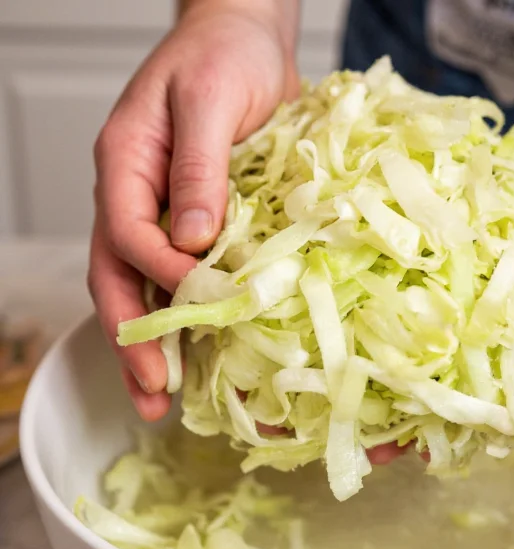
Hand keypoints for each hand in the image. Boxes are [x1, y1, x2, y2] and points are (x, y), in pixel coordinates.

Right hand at [88, 1, 298, 419]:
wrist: (248, 41)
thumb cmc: (224, 54)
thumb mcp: (209, 99)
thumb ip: (198, 167)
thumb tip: (191, 238)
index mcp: (126, 164)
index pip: (127, 234)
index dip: (159, 271)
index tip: (199, 295)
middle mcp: (139, 196)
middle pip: (122, 278)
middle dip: (135, 337)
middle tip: (154, 392)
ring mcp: (168, 213)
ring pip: (150, 288)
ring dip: (156, 343)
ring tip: (165, 399)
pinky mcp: (204, 221)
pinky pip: (188, 277)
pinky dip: (193, 317)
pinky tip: (206, 355)